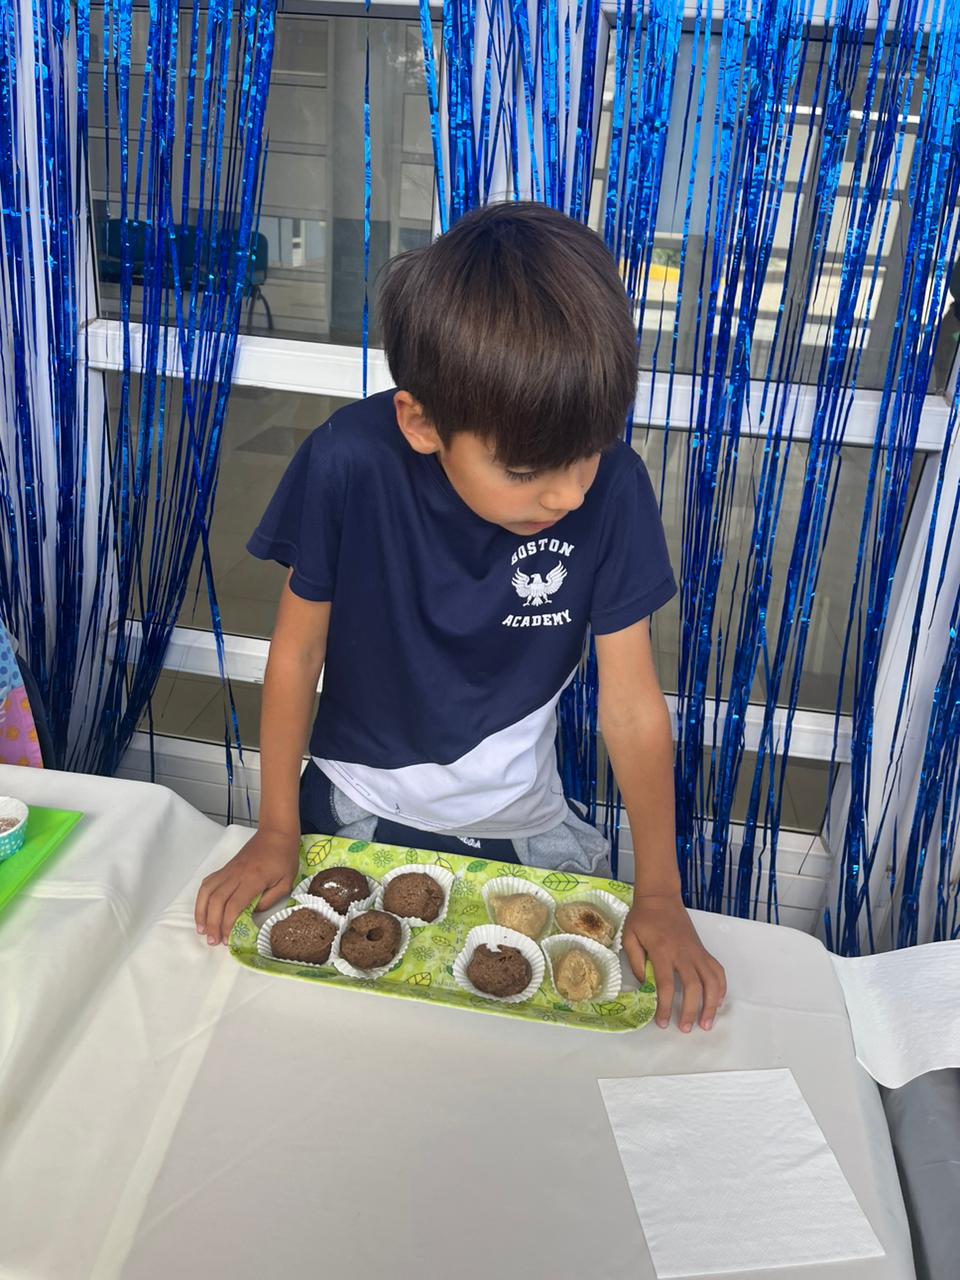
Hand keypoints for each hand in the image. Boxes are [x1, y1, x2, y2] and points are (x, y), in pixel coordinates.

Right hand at [195, 828, 300, 945]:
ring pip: (207, 891)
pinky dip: (202, 897)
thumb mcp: (285, 883)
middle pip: (216, 901)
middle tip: (212, 941)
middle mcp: (236, 875)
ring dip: (201, 911)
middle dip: (212, 924)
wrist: (276, 833)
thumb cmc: (284, 858)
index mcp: (253, 880)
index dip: (227, 925)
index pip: (233, 906)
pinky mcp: (225, 868)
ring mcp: (228, 870)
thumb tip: (251, 914)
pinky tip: (203, 909)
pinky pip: (208, 882)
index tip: (227, 940)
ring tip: (201, 929)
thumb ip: (268, 900)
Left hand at [623, 894, 725, 1031]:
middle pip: (693, 986)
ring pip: (711, 981)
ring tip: (707, 1023)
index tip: (662, 1023)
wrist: (660, 897)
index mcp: (662, 951)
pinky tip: (717, 1002)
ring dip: (711, 1004)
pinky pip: (717, 970)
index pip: (666, 985)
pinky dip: (720, 987)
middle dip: (691, 1011)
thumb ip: (635, 962)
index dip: (665, 1007)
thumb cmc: (642, 917)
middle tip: (685, 1029)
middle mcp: (683, 953)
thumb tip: (644, 987)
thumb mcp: (630, 937)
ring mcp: (696, 951)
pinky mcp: (703, 950)